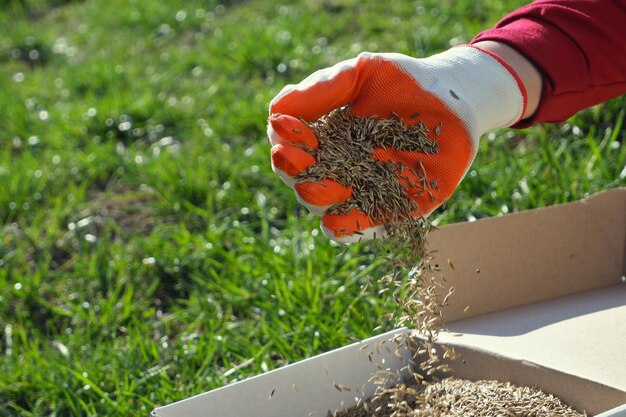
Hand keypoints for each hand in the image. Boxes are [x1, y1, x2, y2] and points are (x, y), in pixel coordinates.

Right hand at [268, 46, 525, 242]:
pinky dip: (347, 227)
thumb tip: (276, 110)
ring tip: (320, 185)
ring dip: (318, 197)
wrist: (453, 96)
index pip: (291, 147)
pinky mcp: (393, 209)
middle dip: (293, 170)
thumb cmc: (402, 81)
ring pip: (326, 207)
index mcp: (324, 139)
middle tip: (291, 157)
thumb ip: (322, 90)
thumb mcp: (360, 74)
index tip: (285, 127)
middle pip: (302, 181)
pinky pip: (362, 227)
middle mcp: (338, 168)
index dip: (284, 140)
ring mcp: (364, 190)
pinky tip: (339, 218)